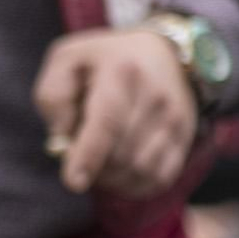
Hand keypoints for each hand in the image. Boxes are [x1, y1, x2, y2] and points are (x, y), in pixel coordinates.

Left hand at [34, 29, 197, 199]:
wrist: (160, 53)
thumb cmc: (102, 61)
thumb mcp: (66, 60)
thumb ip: (53, 96)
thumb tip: (62, 137)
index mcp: (121, 70)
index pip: (108, 121)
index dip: (89, 155)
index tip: (73, 182)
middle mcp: (155, 94)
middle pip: (120, 153)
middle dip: (93, 164)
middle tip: (78, 150)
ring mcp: (175, 117)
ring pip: (139, 170)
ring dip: (111, 177)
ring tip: (98, 157)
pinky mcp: (185, 137)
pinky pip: (158, 178)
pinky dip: (133, 184)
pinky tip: (118, 170)